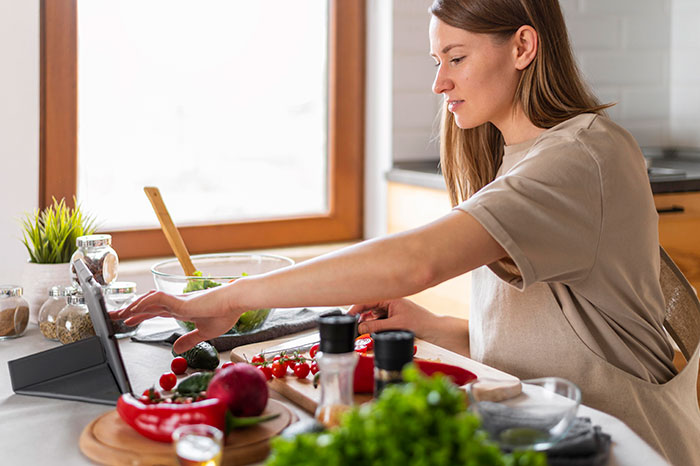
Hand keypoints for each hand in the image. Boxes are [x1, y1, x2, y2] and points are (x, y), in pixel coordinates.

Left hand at [110, 286, 241, 352]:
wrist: (235, 302)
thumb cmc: (225, 313)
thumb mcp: (204, 333)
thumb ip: (190, 339)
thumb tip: (176, 349)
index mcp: (182, 310)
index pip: (155, 311)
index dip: (140, 315)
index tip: (128, 321)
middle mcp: (176, 303)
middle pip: (146, 305)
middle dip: (129, 310)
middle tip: (113, 316)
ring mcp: (177, 301)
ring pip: (148, 301)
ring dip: (132, 307)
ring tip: (118, 314)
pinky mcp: (179, 300)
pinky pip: (156, 299)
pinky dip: (143, 304)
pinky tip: (133, 309)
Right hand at [347, 298, 435, 338]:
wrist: (433, 329)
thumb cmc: (420, 322)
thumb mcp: (395, 325)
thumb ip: (376, 327)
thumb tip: (359, 329)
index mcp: (389, 298)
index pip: (367, 300)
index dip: (355, 309)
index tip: (347, 317)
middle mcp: (388, 302)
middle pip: (367, 308)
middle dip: (359, 317)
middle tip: (352, 327)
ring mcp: (390, 310)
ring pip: (372, 316)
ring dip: (366, 323)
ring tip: (361, 332)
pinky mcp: (392, 318)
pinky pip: (378, 321)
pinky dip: (373, 326)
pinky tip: (370, 333)